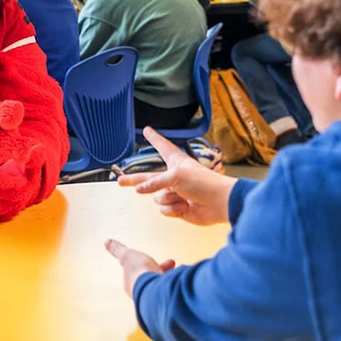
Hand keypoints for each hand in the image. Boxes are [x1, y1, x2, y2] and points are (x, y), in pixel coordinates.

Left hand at [105, 239, 175, 296]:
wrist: (156, 289)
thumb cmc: (140, 272)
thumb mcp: (127, 255)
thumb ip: (118, 250)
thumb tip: (106, 242)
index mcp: (131, 284)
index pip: (138, 271)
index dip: (145, 262)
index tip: (145, 255)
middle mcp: (142, 293)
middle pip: (152, 278)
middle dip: (161, 269)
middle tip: (172, 262)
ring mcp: (155, 298)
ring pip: (163, 285)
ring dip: (170, 276)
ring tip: (179, 271)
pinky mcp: (169, 301)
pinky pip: (174, 291)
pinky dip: (178, 284)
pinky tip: (184, 279)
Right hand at [117, 127, 234, 225]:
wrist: (220, 204)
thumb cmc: (203, 183)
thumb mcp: (176, 176)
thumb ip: (155, 183)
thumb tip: (139, 190)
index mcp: (176, 163)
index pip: (162, 147)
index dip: (154, 139)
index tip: (148, 131)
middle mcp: (174, 177)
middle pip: (148, 178)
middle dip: (135, 180)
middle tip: (120, 181)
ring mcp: (175, 193)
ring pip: (156, 198)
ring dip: (168, 199)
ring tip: (182, 198)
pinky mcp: (178, 208)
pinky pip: (164, 210)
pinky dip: (173, 210)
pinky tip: (185, 207)